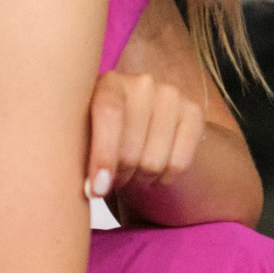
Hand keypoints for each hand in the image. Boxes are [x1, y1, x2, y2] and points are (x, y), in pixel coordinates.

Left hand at [84, 69, 205, 200]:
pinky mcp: (193, 112)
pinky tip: (153, 174)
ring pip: (154, 161)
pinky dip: (163, 179)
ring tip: (130, 175)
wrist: (140, 125)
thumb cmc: (101, 135)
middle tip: (112, 181)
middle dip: (119, 177)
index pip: (109, 114)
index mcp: (107, 83)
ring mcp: (170, 95)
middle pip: (131, 149)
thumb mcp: (84, 138)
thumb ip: (81, 155)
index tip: (97, 189)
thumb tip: (92, 189)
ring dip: (139, 180)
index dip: (103, 155)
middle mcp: (141, 83)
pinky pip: (179, 163)